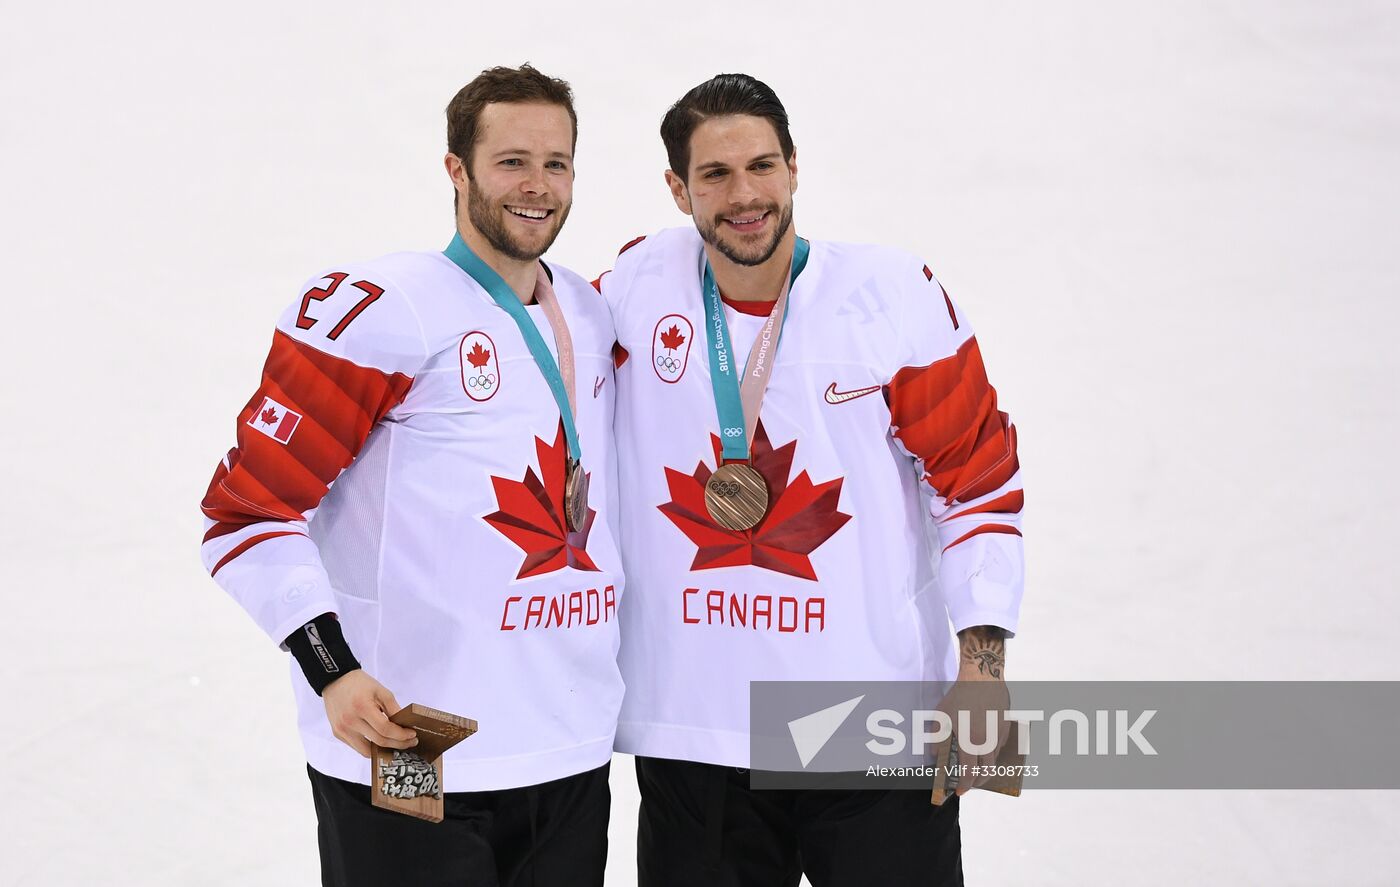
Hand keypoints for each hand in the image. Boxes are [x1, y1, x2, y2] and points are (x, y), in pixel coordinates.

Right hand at [322, 670, 418, 757]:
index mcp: (362, 707)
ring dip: (384, 750)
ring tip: (396, 744)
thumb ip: (394, 708)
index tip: (412, 735)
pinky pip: (357, 747)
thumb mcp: (381, 691)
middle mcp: (350, 721)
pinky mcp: (338, 734)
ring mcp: (342, 730)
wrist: (336, 680)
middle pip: (379, 741)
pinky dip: (371, 747)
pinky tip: (381, 741)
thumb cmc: (360, 684)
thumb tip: (405, 725)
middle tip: (410, 742)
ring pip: (367, 751)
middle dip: (398, 744)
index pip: (385, 729)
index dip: (401, 735)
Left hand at [936, 666, 1010, 794]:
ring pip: (994, 760)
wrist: (983, 678)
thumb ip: (938, 739)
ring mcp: (999, 736)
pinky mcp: (1006, 728)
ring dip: (984, 767)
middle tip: (969, 784)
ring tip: (975, 766)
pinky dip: (991, 752)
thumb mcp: (942, 717)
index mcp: (970, 742)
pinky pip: (1000, 747)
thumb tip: (934, 755)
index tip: (959, 792)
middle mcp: (987, 742)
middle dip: (978, 783)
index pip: (969, 773)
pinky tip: (983, 747)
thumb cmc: (959, 696)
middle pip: (986, 772)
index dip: (964, 786)